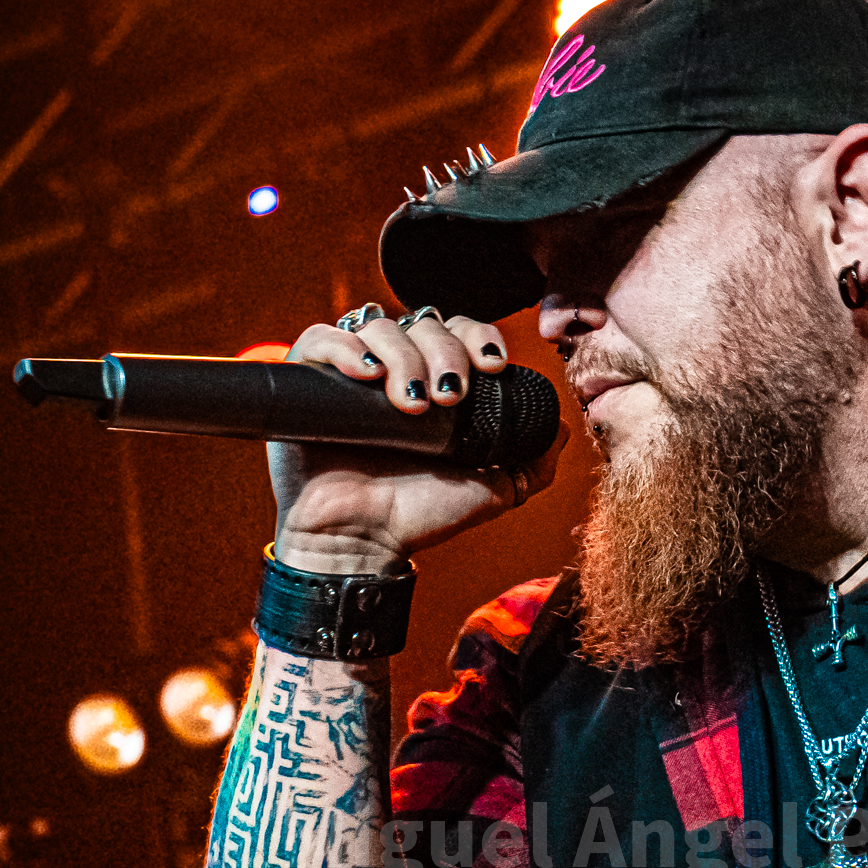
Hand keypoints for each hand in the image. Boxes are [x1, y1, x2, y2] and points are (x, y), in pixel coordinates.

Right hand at [268, 309, 567, 568]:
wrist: (362, 544)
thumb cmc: (419, 516)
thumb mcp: (493, 490)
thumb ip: (532, 463)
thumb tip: (562, 428)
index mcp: (435, 383)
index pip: (458, 332)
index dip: (477, 336)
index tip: (492, 367)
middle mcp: (393, 371)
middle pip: (423, 323)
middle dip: (445, 351)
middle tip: (450, 397)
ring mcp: (349, 374)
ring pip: (378, 326)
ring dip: (403, 355)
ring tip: (410, 405)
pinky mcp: (305, 382)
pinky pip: (321, 337)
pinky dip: (344, 346)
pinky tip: (365, 375)